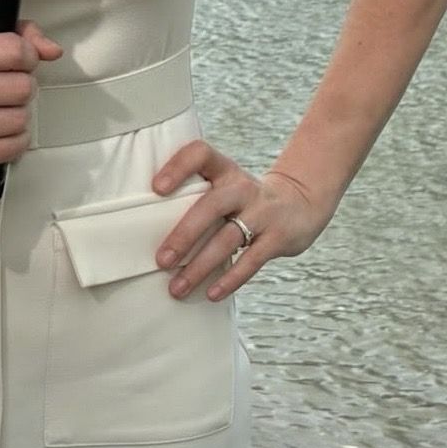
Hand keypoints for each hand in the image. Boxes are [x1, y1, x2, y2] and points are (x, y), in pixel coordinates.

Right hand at [0, 21, 61, 176]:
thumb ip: (18, 34)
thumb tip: (52, 50)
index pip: (15, 51)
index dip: (28, 56)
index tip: (20, 62)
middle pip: (22, 88)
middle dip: (23, 87)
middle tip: (10, 89)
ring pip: (19, 120)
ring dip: (19, 114)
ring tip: (4, 109)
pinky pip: (11, 148)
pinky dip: (16, 140)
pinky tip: (2, 131)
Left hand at [150, 140, 335, 301]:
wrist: (300, 202)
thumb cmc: (244, 198)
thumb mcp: (225, 185)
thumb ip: (197, 196)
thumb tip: (146, 228)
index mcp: (224, 169)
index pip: (200, 153)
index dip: (178, 166)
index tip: (156, 188)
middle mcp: (242, 186)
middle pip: (210, 205)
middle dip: (184, 235)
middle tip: (160, 260)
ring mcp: (262, 212)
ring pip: (227, 239)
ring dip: (199, 266)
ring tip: (176, 287)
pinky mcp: (278, 238)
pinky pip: (251, 261)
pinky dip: (230, 279)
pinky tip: (211, 294)